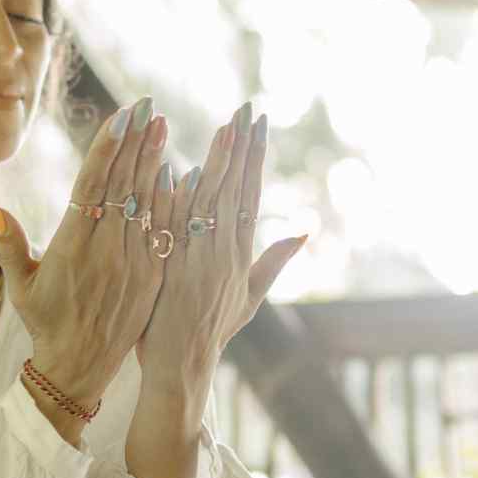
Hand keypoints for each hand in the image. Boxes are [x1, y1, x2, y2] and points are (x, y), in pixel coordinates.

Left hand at [135, 103, 307, 398]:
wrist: (181, 369)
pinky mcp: (173, 274)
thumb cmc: (212, 332)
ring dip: (220, 166)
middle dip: (242, 149)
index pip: (251, 196)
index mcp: (241, 257)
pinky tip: (181, 171)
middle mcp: (224, 256)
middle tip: (246, 108)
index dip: (256, 158)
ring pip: (211, 206)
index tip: (259, 123)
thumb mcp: (249, 297)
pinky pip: (175, 231)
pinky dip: (178, 203)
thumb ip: (273, 261)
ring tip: (226, 128)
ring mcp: (199, 265)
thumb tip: (304, 230)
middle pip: (235, 193)